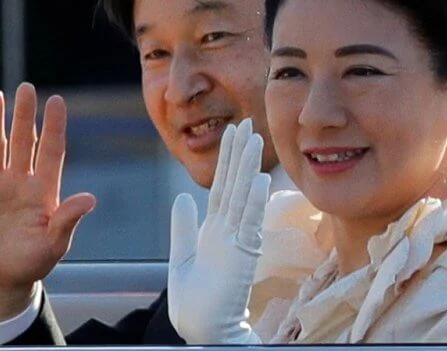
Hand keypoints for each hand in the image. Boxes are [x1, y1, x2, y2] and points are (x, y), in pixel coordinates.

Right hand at [0, 83, 95, 318]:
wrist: (3, 280)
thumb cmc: (32, 263)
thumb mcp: (54, 244)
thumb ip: (68, 220)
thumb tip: (90, 199)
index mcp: (44, 191)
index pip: (51, 151)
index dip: (53, 126)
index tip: (56, 100)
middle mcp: (22, 183)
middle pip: (24, 141)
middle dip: (25, 114)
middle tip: (26, 87)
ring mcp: (0, 187)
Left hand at [168, 118, 269, 343]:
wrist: (203, 331)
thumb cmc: (195, 301)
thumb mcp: (182, 257)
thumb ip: (184, 227)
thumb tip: (182, 197)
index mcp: (214, 228)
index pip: (221, 186)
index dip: (226, 159)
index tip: (233, 133)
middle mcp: (229, 228)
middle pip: (234, 184)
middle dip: (239, 154)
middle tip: (246, 123)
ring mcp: (238, 240)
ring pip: (243, 197)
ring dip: (248, 169)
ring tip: (253, 140)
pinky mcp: (243, 256)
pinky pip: (248, 223)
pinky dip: (252, 202)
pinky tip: (257, 180)